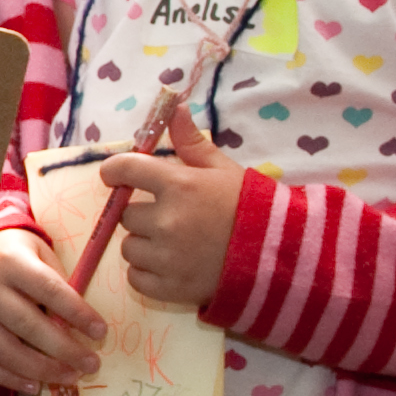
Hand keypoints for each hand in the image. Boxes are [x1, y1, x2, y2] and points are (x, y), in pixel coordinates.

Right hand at [0, 227, 100, 391]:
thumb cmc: (14, 255)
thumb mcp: (39, 255)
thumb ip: (57, 285)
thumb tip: (76, 328)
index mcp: (11, 262)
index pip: (49, 290)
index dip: (77, 313)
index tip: (101, 332)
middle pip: (27, 324)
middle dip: (63, 349)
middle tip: (91, 364)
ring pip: (4, 349)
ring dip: (40, 369)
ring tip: (69, 376)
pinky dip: (9, 378)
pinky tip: (34, 384)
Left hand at [101, 115, 244, 311]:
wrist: (280, 257)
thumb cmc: (252, 208)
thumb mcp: (222, 169)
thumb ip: (192, 141)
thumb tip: (174, 107)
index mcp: (179, 185)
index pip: (125, 169)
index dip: (115, 171)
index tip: (115, 176)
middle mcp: (167, 221)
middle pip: (126, 215)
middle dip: (142, 214)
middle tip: (169, 217)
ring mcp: (167, 258)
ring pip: (129, 248)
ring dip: (144, 245)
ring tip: (174, 244)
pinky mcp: (170, 288)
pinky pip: (135, 278)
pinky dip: (148, 273)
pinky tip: (171, 266)